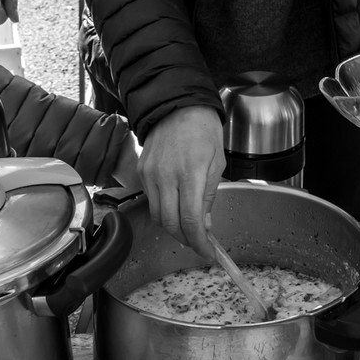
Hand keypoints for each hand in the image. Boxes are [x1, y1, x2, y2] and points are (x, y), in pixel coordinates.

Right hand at [137, 106, 224, 258]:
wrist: (178, 106)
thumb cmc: (203, 130)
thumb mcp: (217, 162)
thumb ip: (209, 196)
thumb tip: (205, 225)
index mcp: (191, 173)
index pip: (190, 220)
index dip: (199, 243)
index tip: (208, 253)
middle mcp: (166, 176)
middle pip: (170, 224)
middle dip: (186, 239)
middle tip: (199, 243)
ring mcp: (150, 175)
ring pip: (158, 216)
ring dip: (173, 227)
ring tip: (188, 227)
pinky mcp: (142, 172)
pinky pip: (151, 200)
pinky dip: (163, 210)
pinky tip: (176, 205)